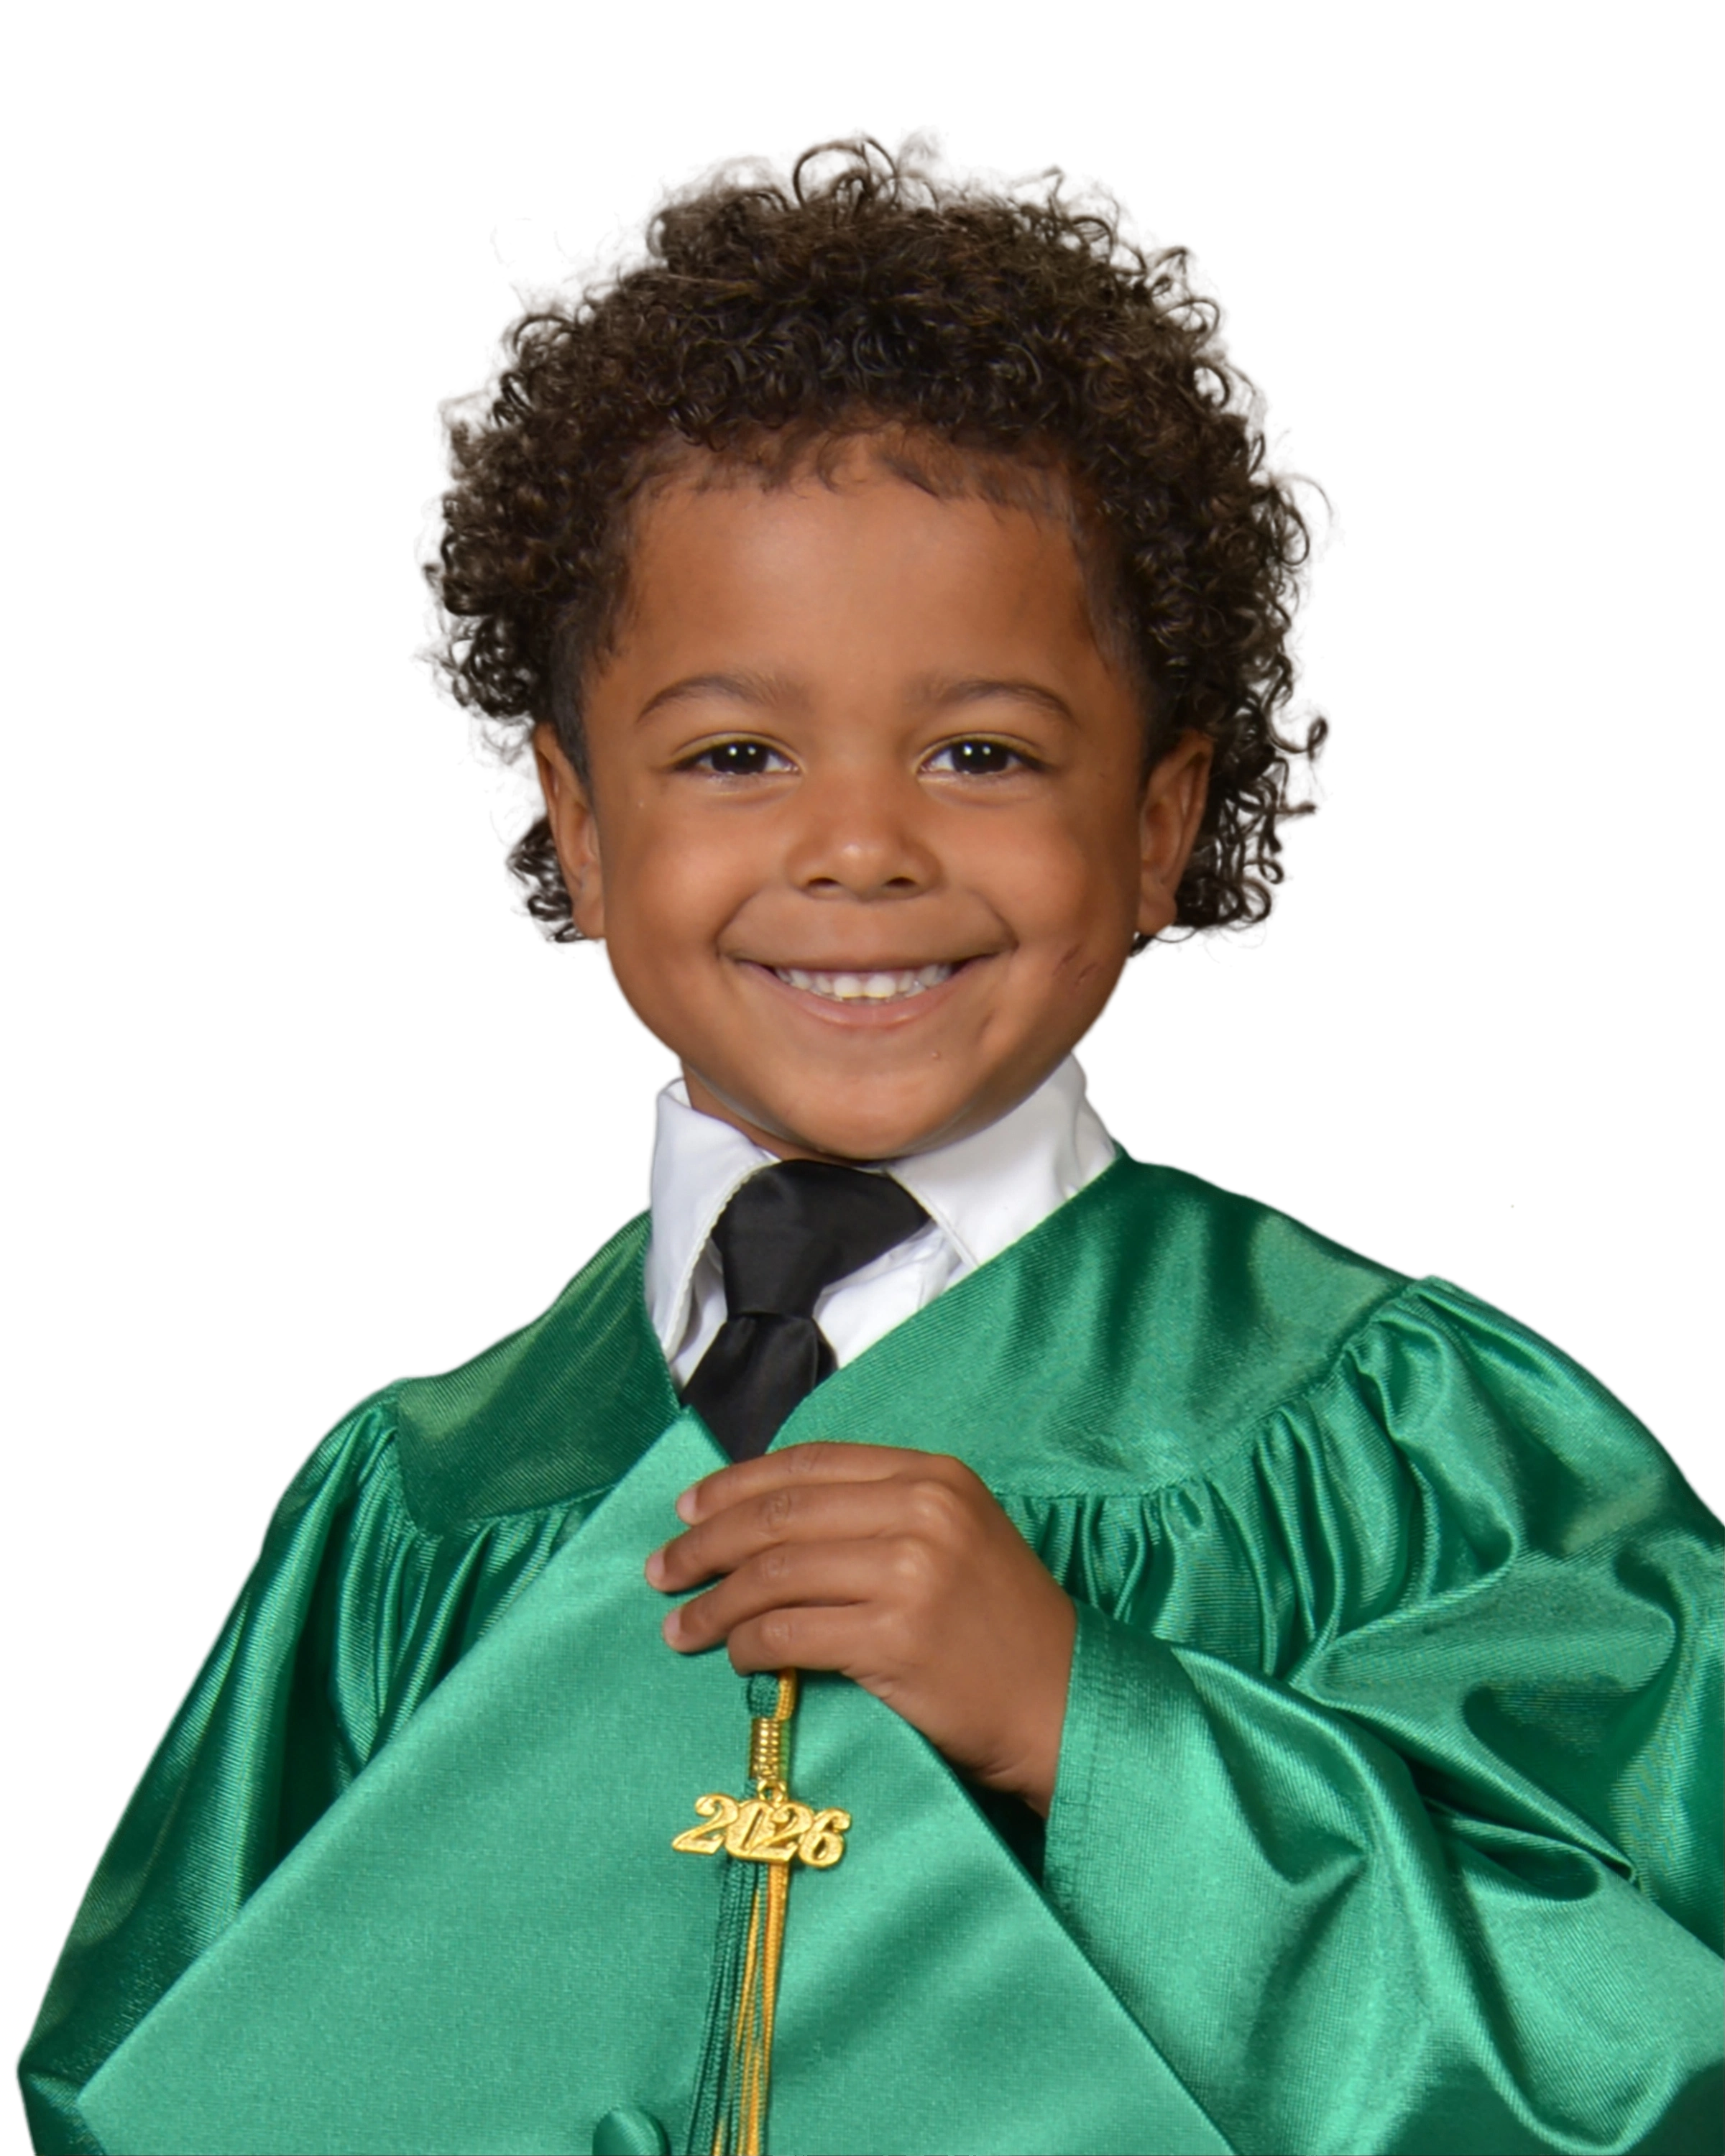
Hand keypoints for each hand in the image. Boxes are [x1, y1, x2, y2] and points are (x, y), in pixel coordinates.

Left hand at [646, 1442, 1075, 1815]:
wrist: (1064, 1703)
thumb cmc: (1001, 1627)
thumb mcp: (954, 1537)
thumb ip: (877, 1515)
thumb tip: (764, 1521)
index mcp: (932, 1476)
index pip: (809, 1463)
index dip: (736, 1484)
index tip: (687, 1509)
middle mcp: (922, 1513)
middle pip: (779, 1515)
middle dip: (705, 1543)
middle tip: (661, 1570)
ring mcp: (910, 1574)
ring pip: (774, 1575)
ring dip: (712, 1603)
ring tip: (679, 1627)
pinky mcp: (896, 1640)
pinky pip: (789, 1635)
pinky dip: (746, 1645)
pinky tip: (731, 1656)